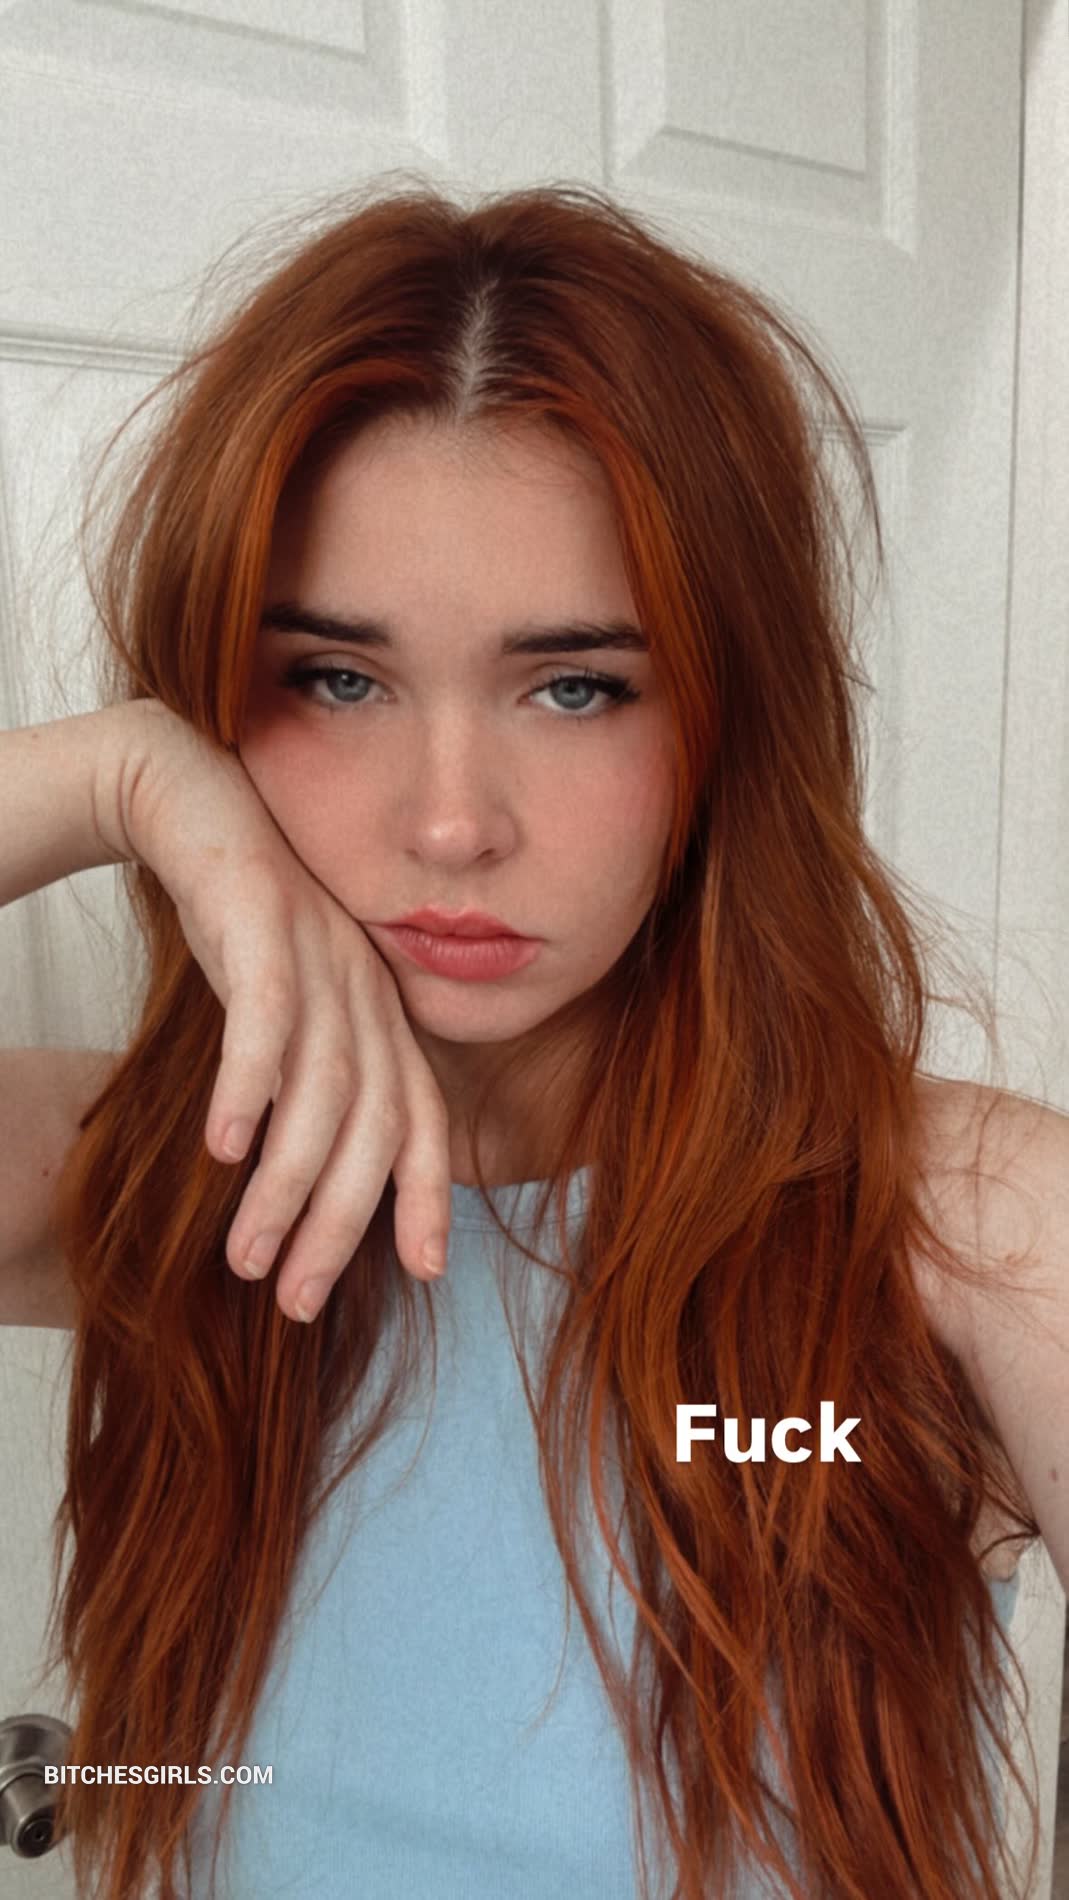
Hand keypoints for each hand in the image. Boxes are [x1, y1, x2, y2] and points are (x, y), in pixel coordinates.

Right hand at [118, 699, 451, 1317]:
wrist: (194, 798)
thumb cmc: (240, 915)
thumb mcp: (289, 998)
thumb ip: (309, 1072)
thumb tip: (301, 1168)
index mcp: (379, 1010)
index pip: (422, 1115)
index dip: (430, 1192)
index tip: (428, 1270)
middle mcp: (364, 988)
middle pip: (374, 1125)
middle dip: (343, 1223)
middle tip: (299, 1301)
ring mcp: (320, 955)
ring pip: (321, 1092)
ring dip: (289, 1185)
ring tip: (248, 1257)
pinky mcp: (262, 924)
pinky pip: (266, 1019)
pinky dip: (251, 1087)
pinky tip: (225, 1149)